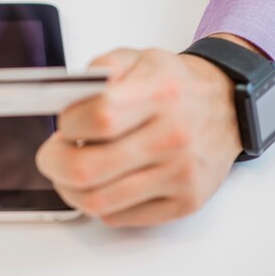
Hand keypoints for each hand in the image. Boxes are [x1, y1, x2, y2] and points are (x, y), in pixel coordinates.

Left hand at [36, 38, 246, 226]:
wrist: (224, 107)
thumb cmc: (173, 85)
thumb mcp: (135, 58)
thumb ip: (96, 73)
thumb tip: (61, 102)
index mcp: (158, 94)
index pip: (96, 118)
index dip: (67, 124)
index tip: (64, 124)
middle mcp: (172, 137)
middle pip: (88, 168)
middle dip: (53, 163)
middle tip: (50, 155)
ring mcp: (180, 174)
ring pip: (98, 201)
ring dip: (68, 189)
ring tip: (67, 173)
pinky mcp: (184, 202)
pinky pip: (120, 217)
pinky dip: (98, 204)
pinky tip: (99, 184)